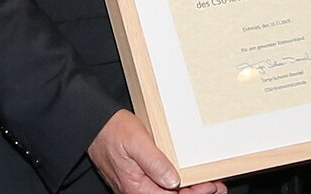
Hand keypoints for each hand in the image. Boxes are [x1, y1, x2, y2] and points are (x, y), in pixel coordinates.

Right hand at [88, 110, 226, 193]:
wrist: (92, 124)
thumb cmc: (112, 130)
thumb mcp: (136, 142)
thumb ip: (154, 162)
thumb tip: (174, 181)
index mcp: (136, 187)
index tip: (211, 185)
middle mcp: (136, 191)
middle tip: (218, 187)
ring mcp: (137, 186)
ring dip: (189, 191)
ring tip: (209, 184)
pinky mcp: (137, 179)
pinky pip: (160, 187)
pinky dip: (178, 185)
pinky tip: (189, 179)